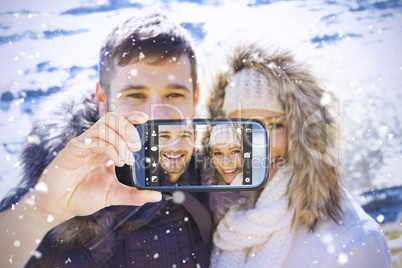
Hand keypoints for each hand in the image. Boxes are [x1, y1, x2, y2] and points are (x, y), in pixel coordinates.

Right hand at [24, 111, 161, 223]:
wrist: (59, 206)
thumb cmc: (83, 197)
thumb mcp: (114, 195)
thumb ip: (135, 195)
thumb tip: (156, 196)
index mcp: (106, 148)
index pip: (120, 124)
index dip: (133, 118)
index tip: (147, 119)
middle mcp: (96, 142)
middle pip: (113, 119)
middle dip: (129, 128)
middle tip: (138, 146)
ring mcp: (84, 144)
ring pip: (104, 126)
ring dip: (121, 138)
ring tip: (128, 157)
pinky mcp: (73, 150)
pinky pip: (93, 139)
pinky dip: (110, 147)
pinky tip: (117, 161)